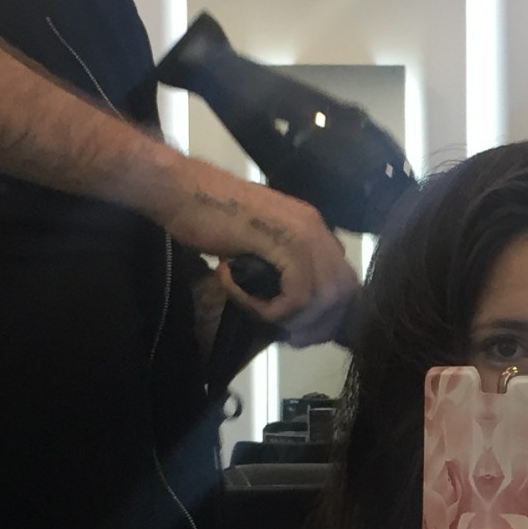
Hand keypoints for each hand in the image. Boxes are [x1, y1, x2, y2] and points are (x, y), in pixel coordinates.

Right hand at [155, 157, 357, 347]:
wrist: (182, 190)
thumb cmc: (210, 217)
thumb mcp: (258, 245)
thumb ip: (282, 267)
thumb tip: (295, 308)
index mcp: (315, 228)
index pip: (345, 282)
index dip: (328, 315)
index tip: (301, 333)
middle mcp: (316, 228)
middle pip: (343, 293)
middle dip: (318, 325)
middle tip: (289, 338)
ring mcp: (303, 232)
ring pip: (322, 298)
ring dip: (291, 318)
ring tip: (255, 311)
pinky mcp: (283, 241)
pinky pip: (296, 296)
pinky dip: (269, 309)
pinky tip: (238, 293)